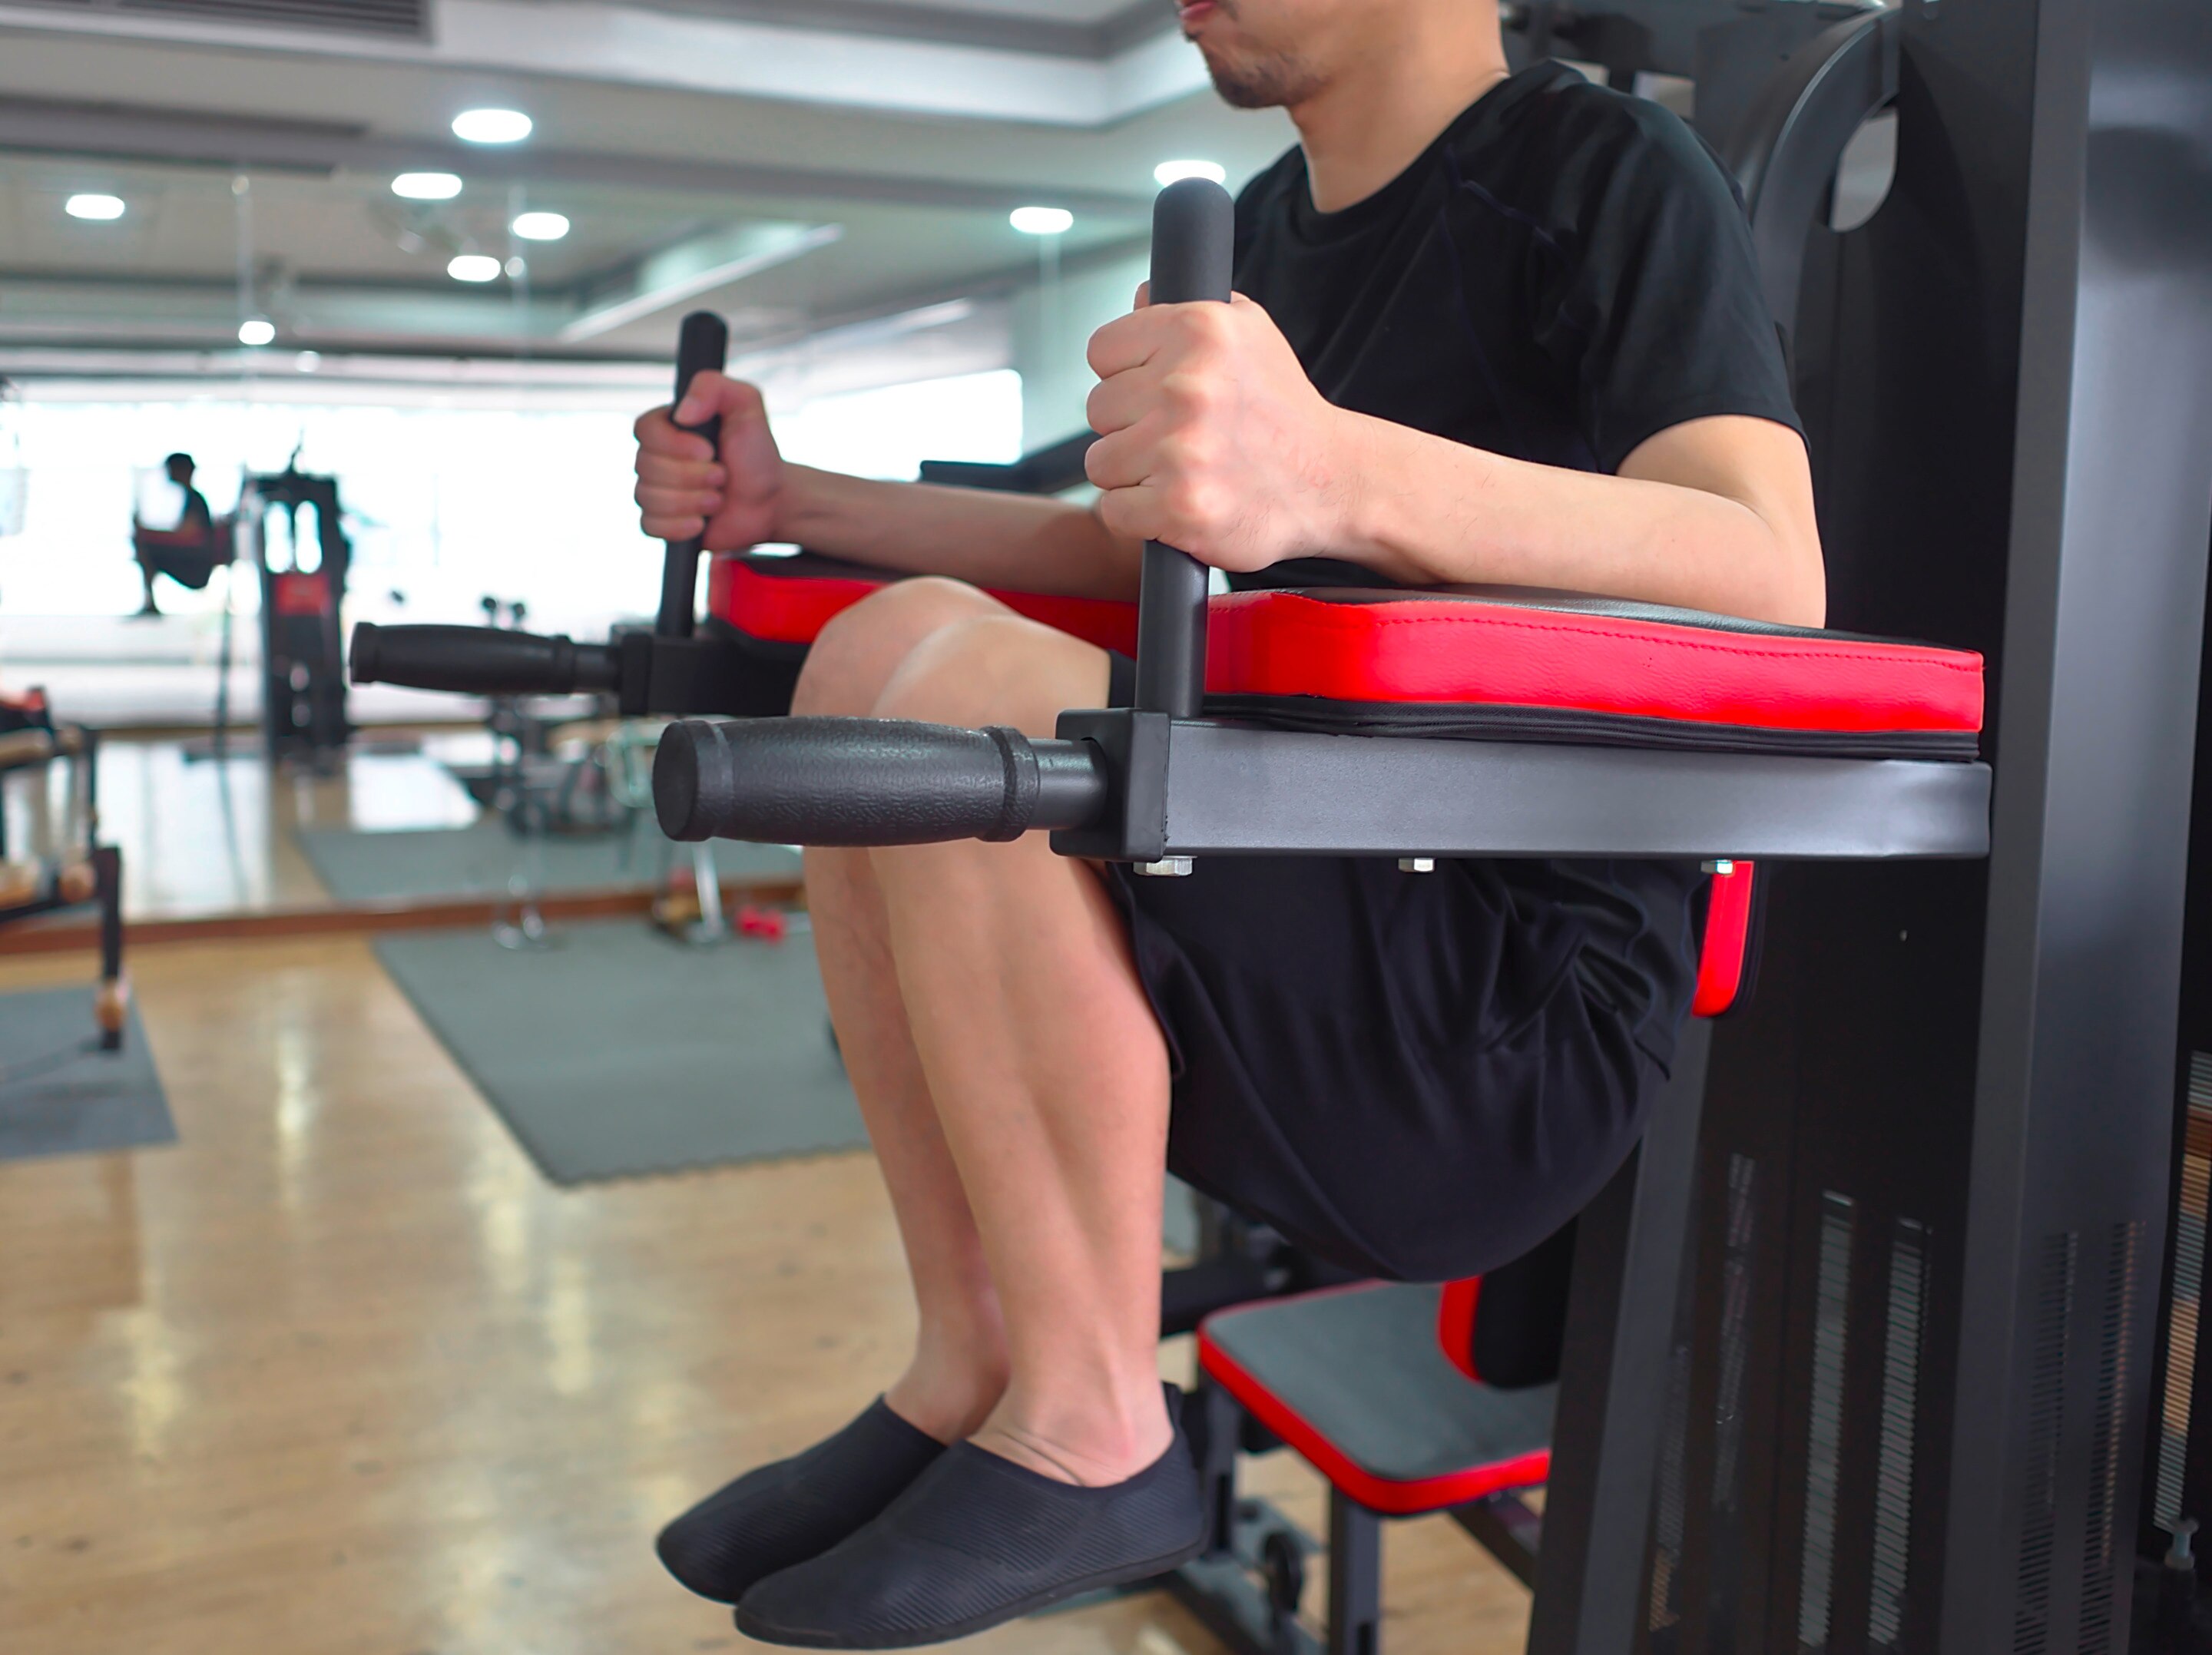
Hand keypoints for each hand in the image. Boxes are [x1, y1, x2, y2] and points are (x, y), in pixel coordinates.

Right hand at [632, 370, 785, 549]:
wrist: (771, 500)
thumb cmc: (756, 453)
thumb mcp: (746, 406)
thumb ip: (714, 387)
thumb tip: (681, 413)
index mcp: (668, 426)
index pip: (644, 430)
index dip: (674, 445)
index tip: (709, 451)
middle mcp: (654, 456)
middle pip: (645, 467)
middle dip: (692, 476)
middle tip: (723, 476)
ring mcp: (655, 490)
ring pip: (647, 497)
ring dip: (691, 501)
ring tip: (719, 499)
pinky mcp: (661, 522)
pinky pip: (649, 525)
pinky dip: (679, 526)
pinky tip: (702, 522)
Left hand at [1083, 291, 1356, 572]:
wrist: (1332, 481)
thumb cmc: (1284, 412)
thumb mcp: (1250, 332)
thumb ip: (1186, 308)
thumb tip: (1137, 299)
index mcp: (1199, 331)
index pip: (1102, 349)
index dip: (1126, 374)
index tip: (1156, 391)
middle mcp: (1187, 386)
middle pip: (1098, 408)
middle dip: (1131, 425)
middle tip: (1181, 436)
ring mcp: (1181, 450)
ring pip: (1101, 462)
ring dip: (1133, 473)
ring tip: (1182, 468)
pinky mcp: (1178, 507)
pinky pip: (1114, 511)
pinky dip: (1141, 516)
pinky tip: (1179, 502)